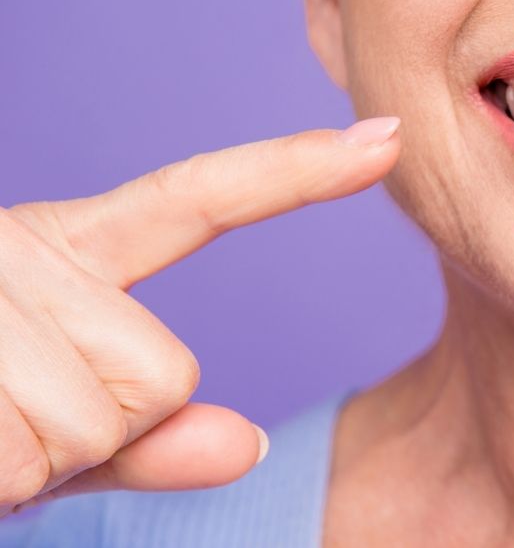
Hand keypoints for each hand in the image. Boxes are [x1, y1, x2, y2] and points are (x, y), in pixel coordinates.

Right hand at [0, 117, 401, 515]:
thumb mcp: (45, 436)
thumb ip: (144, 439)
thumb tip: (242, 446)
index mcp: (58, 254)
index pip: (197, 200)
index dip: (298, 172)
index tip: (387, 140)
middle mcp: (21, 249)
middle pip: (161, 375)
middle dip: (91, 433)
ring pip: (101, 423)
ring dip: (26, 463)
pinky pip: (28, 454)